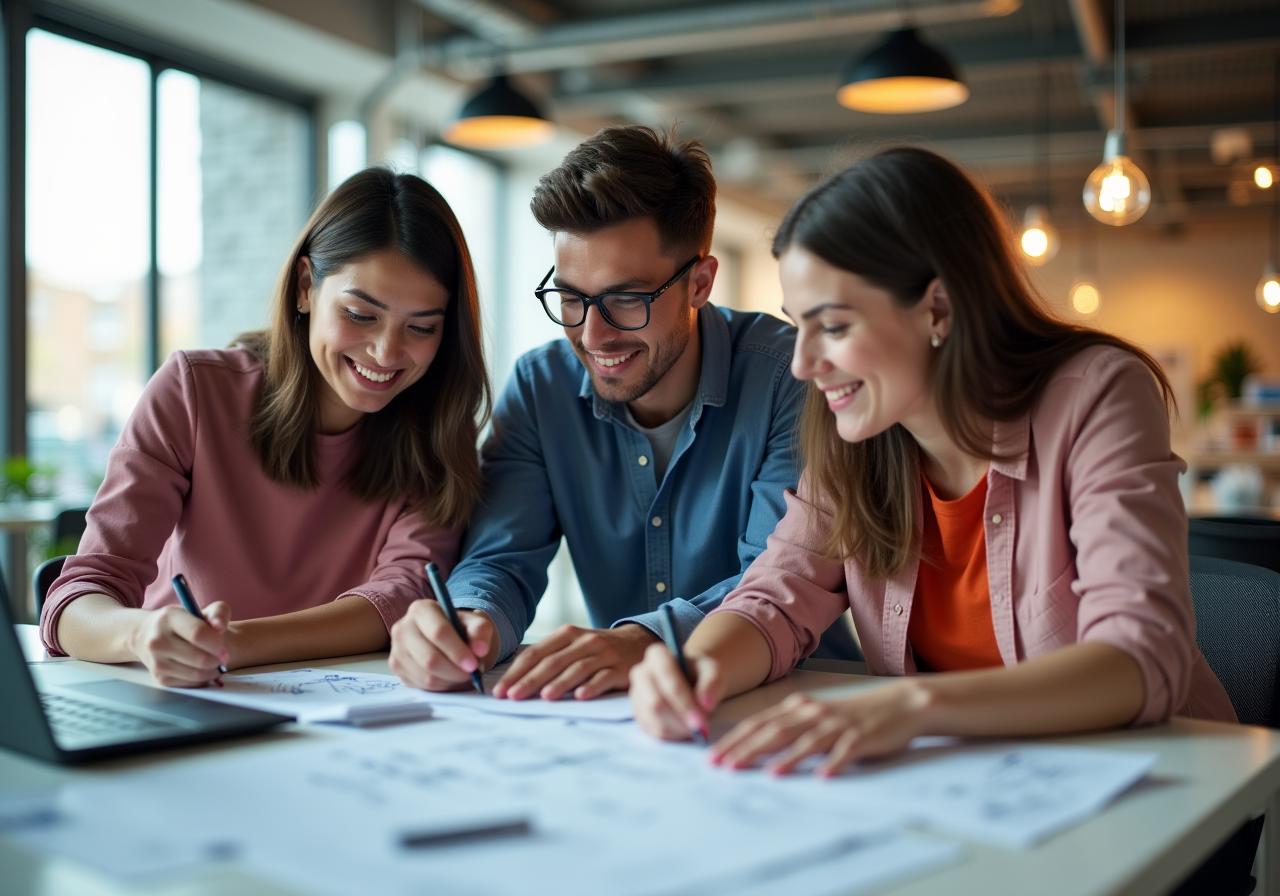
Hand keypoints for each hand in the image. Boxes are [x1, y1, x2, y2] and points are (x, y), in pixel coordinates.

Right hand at [130, 602, 229, 687]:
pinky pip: (190, 684)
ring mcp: (156, 662)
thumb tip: (220, 628)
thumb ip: (218, 613)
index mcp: (169, 618)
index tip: (225, 648)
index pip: (198, 634)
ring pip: (196, 674)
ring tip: (214, 662)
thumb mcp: (200, 610)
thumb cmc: (183, 621)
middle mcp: (158, 641)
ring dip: (212, 671)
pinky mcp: (159, 678)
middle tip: (222, 657)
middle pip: (200, 658)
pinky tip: (202, 668)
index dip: (217, 644)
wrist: (148, 634)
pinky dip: (202, 679)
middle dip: (217, 660)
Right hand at [389, 602, 493, 690]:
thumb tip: (480, 649)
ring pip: (426, 676)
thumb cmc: (461, 629)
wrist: (447, 638)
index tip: (473, 664)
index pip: (438, 632)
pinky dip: (441, 686)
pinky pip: (421, 685)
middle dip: (455, 671)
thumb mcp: (476, 624)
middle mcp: (403, 627)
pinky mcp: (396, 668)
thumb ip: (481, 631)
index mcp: (422, 609)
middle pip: (430, 658)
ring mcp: (396, 649)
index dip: (457, 651)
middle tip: (471, 674)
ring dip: (450, 681)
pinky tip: (450, 677)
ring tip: (463, 675)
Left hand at [493, 623, 656, 700]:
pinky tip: (580, 696)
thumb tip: (515, 680)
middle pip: (553, 661)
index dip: (516, 672)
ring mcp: (604, 654)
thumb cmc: (597, 649)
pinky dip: (592, 686)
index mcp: (567, 634)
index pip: (535, 653)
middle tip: (513, 697)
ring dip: (560, 683)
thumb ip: (549, 657)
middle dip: (530, 680)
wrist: (638, 642)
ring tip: (545, 697)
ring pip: (577, 668)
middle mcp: (584, 641)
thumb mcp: (573, 645)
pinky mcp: (621, 668)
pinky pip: (604, 677)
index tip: (500, 691)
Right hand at [630, 641, 723, 740]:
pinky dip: (672, 736)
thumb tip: (705, 704)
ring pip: (653, 720)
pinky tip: (686, 731)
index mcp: (657, 655)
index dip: (683, 700)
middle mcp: (641, 673)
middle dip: (680, 720)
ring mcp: (636, 696)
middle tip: (701, 730)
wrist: (692, 681)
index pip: (667, 676)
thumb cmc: (701, 673)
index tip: (701, 719)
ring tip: (696, 730)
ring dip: (677, 730)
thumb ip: (712, 682)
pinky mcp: (638, 715)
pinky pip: (652, 731)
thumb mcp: (713, 670)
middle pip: (655, 702)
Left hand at [710, 679, 935, 775]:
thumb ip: (788, 727)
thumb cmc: (850, 715)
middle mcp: (813, 713)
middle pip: (775, 731)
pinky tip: (822, 777)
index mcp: (798, 707)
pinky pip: (845, 752)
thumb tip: (752, 747)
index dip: (734, 740)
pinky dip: (833, 763)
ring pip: (807, 741)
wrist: (898, 704)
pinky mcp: (861, 737)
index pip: (758, 724)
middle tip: (726, 767)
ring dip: (787, 758)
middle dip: (748, 750)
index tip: (712, 757)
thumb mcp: (814, 716)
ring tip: (767, 774)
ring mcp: (837, 725)